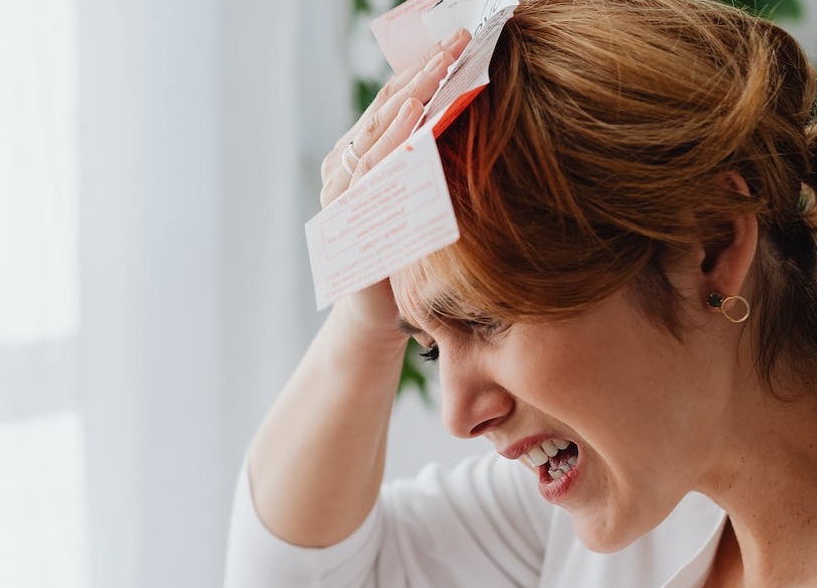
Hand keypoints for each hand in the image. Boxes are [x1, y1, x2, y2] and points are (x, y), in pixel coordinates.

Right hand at [317, 29, 469, 344]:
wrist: (377, 319)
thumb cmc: (406, 260)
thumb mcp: (424, 203)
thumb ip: (432, 165)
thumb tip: (477, 121)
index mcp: (361, 157)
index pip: (393, 102)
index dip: (425, 69)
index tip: (460, 40)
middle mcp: (343, 168)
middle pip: (384, 108)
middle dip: (422, 72)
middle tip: (457, 40)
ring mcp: (340, 192)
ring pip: (375, 134)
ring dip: (409, 97)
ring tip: (440, 67)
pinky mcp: (344, 218)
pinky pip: (370, 173)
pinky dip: (392, 144)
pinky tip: (416, 120)